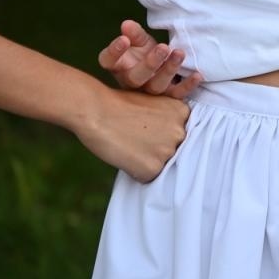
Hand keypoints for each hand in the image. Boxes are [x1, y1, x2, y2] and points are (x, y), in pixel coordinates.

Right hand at [73, 86, 189, 182]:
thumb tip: (170, 138)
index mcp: (182, 113)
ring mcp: (168, 151)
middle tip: (134, 137)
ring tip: (128, 144)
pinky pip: (148, 176)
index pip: (180, 133)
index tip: (147, 129)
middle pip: (173, 149)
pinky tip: (124, 155)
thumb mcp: (153, 102)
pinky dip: (136, 171)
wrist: (95, 110)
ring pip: (162, 164)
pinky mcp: (152, 167)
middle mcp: (180, 132)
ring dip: (147, 159)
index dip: (161, 133)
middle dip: (156, 147)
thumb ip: (167, 118)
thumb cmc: (117, 104)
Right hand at [98, 19, 201, 98]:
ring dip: (169, 70)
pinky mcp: (167, 97)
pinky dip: (188, 86)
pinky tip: (197, 75)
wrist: (160, 68)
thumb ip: (134, 34)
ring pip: (156, 86)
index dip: (114, 51)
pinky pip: (176, 95)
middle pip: (135, 77)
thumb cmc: (144, 53)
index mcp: (118, 66)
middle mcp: (130, 81)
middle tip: (163, 47)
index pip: (108, 61)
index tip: (124, 39)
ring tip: (180, 53)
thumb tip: (127, 24)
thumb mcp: (140, 41)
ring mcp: (148, 91)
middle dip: (150, 63)